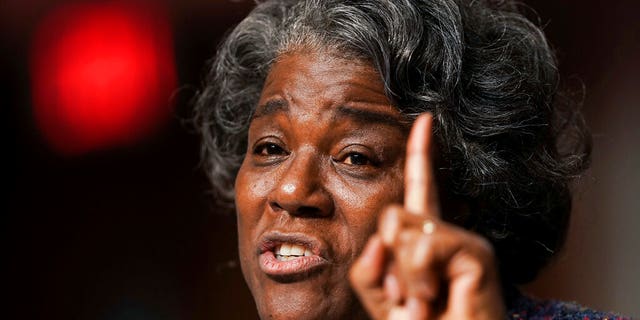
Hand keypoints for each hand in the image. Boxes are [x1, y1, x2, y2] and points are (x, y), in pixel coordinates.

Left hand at [349, 114, 504, 318]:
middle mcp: (445, 234)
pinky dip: (418, 281)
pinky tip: (436, 299)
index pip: (420, 190)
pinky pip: (424, 248)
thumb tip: (382, 237)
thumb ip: (368, 269)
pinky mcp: (477, 253)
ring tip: (424, 301)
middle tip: (407, 296)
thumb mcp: (381, 299)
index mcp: (423, 241)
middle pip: (392, 214)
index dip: (421, 154)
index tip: (423, 119)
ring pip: (404, 230)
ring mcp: (464, 242)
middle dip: (387, 261)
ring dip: (403, 278)